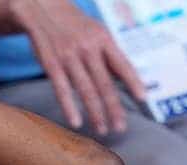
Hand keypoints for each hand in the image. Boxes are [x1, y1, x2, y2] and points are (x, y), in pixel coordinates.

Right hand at [9, 0, 146, 134]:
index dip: (133, 82)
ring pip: (85, 89)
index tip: (143, 98)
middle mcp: (88, 48)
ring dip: (95, 112)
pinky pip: (62, 89)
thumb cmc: (74, 26)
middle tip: (121, 128)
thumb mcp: (96, 33)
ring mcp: (69, 56)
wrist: (42, 9)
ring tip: (103, 130)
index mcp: (103, 39)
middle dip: (114, 108)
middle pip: (104, 83)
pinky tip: (76, 122)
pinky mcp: (51, 64)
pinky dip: (69, 107)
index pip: (123, 64)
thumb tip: (128, 79)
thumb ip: (109, 55)